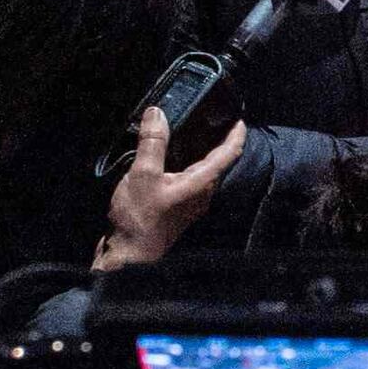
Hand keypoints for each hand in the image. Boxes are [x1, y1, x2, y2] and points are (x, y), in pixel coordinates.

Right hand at [96, 105, 244, 268]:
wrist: (128, 255)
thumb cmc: (140, 219)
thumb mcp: (144, 174)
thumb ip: (153, 143)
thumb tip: (158, 113)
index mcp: (202, 183)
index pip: (230, 153)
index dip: (237, 133)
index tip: (239, 117)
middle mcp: (202, 193)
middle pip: (219, 161)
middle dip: (218, 138)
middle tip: (211, 117)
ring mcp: (190, 203)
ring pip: (203, 170)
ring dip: (200, 151)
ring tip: (190, 131)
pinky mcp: (176, 208)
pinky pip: (188, 179)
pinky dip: (185, 163)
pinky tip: (168, 156)